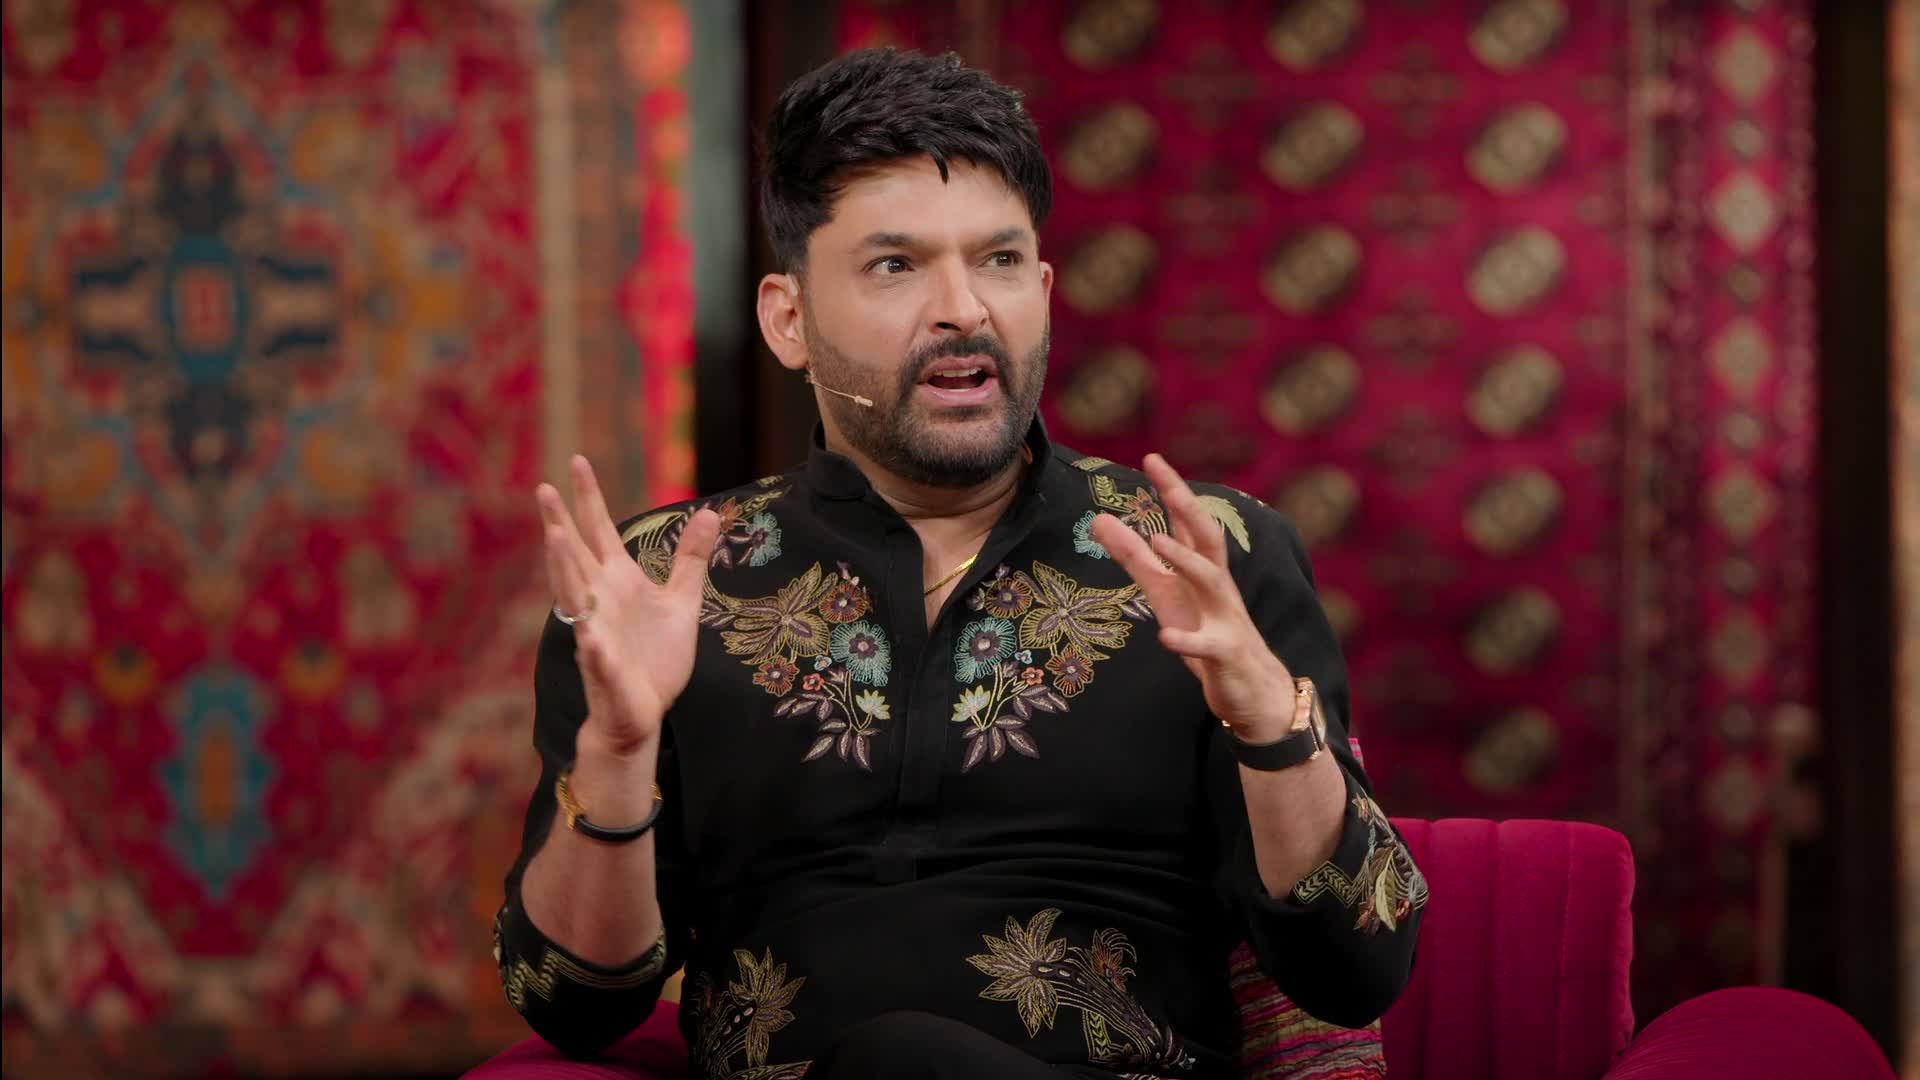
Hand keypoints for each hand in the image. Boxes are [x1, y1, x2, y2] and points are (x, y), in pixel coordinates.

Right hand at [538, 455, 720, 756]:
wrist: (645, 711)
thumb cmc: (656, 657)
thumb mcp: (682, 601)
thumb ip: (690, 559)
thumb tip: (708, 512)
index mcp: (618, 580)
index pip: (598, 531)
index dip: (588, 498)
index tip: (577, 461)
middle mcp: (600, 599)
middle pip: (575, 555)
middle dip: (559, 524)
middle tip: (543, 489)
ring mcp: (597, 631)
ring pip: (573, 596)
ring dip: (563, 568)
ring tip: (554, 537)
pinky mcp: (605, 667)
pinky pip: (596, 654)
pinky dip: (593, 644)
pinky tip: (589, 635)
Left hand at [1090, 454, 1292, 737]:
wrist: (1250, 687)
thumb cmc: (1205, 629)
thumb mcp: (1164, 591)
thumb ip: (1134, 557)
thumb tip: (1098, 519)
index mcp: (1201, 568)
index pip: (1188, 521)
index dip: (1172, 489)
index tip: (1152, 458)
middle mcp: (1217, 585)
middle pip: (1208, 538)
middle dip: (1189, 509)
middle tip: (1169, 483)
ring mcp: (1224, 616)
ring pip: (1211, 581)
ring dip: (1185, 560)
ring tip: (1157, 541)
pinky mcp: (1224, 652)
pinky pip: (1206, 644)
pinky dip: (1187, 640)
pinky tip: (1165, 636)